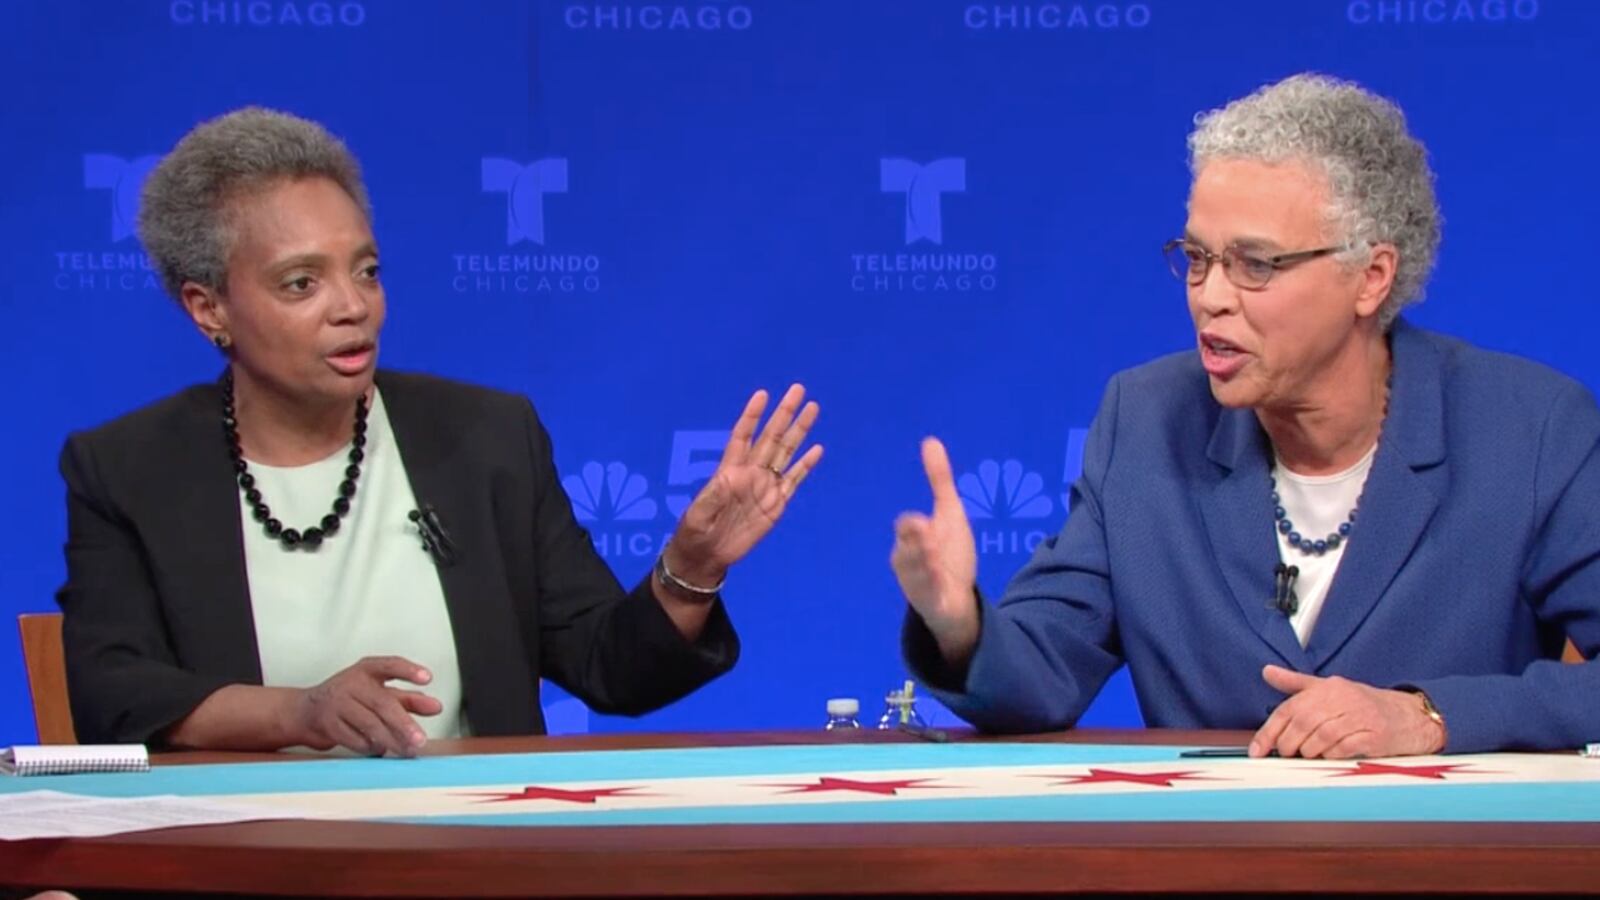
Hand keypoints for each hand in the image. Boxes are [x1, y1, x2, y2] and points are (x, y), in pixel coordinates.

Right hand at [289, 656, 441, 756]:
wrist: (306, 712)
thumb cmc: (350, 700)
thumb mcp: (379, 693)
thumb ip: (409, 699)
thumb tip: (436, 707)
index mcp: (367, 670)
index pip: (390, 665)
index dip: (409, 671)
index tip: (428, 678)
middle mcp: (351, 683)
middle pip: (383, 703)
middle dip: (404, 723)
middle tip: (420, 739)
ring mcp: (337, 703)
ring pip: (369, 724)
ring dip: (392, 740)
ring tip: (408, 750)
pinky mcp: (328, 724)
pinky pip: (355, 739)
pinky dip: (370, 747)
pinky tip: (381, 749)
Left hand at [665, 384, 823, 585]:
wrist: (708, 556)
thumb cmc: (695, 532)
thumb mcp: (698, 514)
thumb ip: (713, 496)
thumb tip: (729, 477)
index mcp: (730, 470)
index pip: (743, 436)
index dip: (752, 416)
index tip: (762, 394)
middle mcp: (750, 473)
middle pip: (771, 437)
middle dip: (784, 414)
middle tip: (798, 389)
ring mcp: (765, 487)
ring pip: (786, 453)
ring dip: (799, 431)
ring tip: (812, 408)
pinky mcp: (776, 504)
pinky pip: (794, 480)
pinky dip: (805, 465)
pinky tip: (817, 449)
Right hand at [891, 437, 979, 663]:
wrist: (956, 596)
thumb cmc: (948, 552)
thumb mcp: (948, 513)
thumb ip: (939, 480)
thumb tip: (930, 441)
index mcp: (912, 538)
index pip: (907, 527)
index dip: (914, 526)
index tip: (926, 522)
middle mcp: (908, 560)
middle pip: (905, 550)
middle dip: (915, 545)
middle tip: (927, 537)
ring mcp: (917, 583)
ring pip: (914, 573)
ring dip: (924, 566)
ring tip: (936, 560)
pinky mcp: (929, 602)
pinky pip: (927, 595)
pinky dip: (933, 587)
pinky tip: (943, 580)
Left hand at [1250, 664, 1445, 758]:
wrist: (1410, 716)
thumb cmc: (1364, 704)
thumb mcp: (1329, 688)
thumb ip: (1296, 683)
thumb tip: (1267, 672)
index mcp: (1328, 687)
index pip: (1290, 709)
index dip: (1270, 731)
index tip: (1257, 750)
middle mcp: (1343, 699)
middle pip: (1303, 723)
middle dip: (1289, 743)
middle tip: (1286, 753)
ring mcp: (1361, 717)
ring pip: (1322, 737)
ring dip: (1310, 751)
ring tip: (1308, 755)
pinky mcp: (1375, 735)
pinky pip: (1345, 748)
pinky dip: (1331, 755)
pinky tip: (1329, 756)